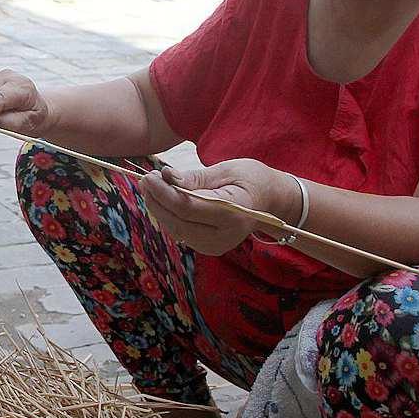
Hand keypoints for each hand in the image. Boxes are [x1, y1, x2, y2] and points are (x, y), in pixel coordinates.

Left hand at [137, 158, 288, 255]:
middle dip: (158, 201)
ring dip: (160, 209)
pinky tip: (163, 200)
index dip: (165, 193)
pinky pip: (182, 232)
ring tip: (151, 187)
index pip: (189, 207)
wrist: (271, 202)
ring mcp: (216, 245)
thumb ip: (197, 178)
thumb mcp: (227, 169)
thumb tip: (167, 177)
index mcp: (234, 213)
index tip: (150, 176)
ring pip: (177, 229)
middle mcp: (225, 235)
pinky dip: (169, 216)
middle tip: (146, 180)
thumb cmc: (251, 179)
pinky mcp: (209, 248)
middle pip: (179, 221)